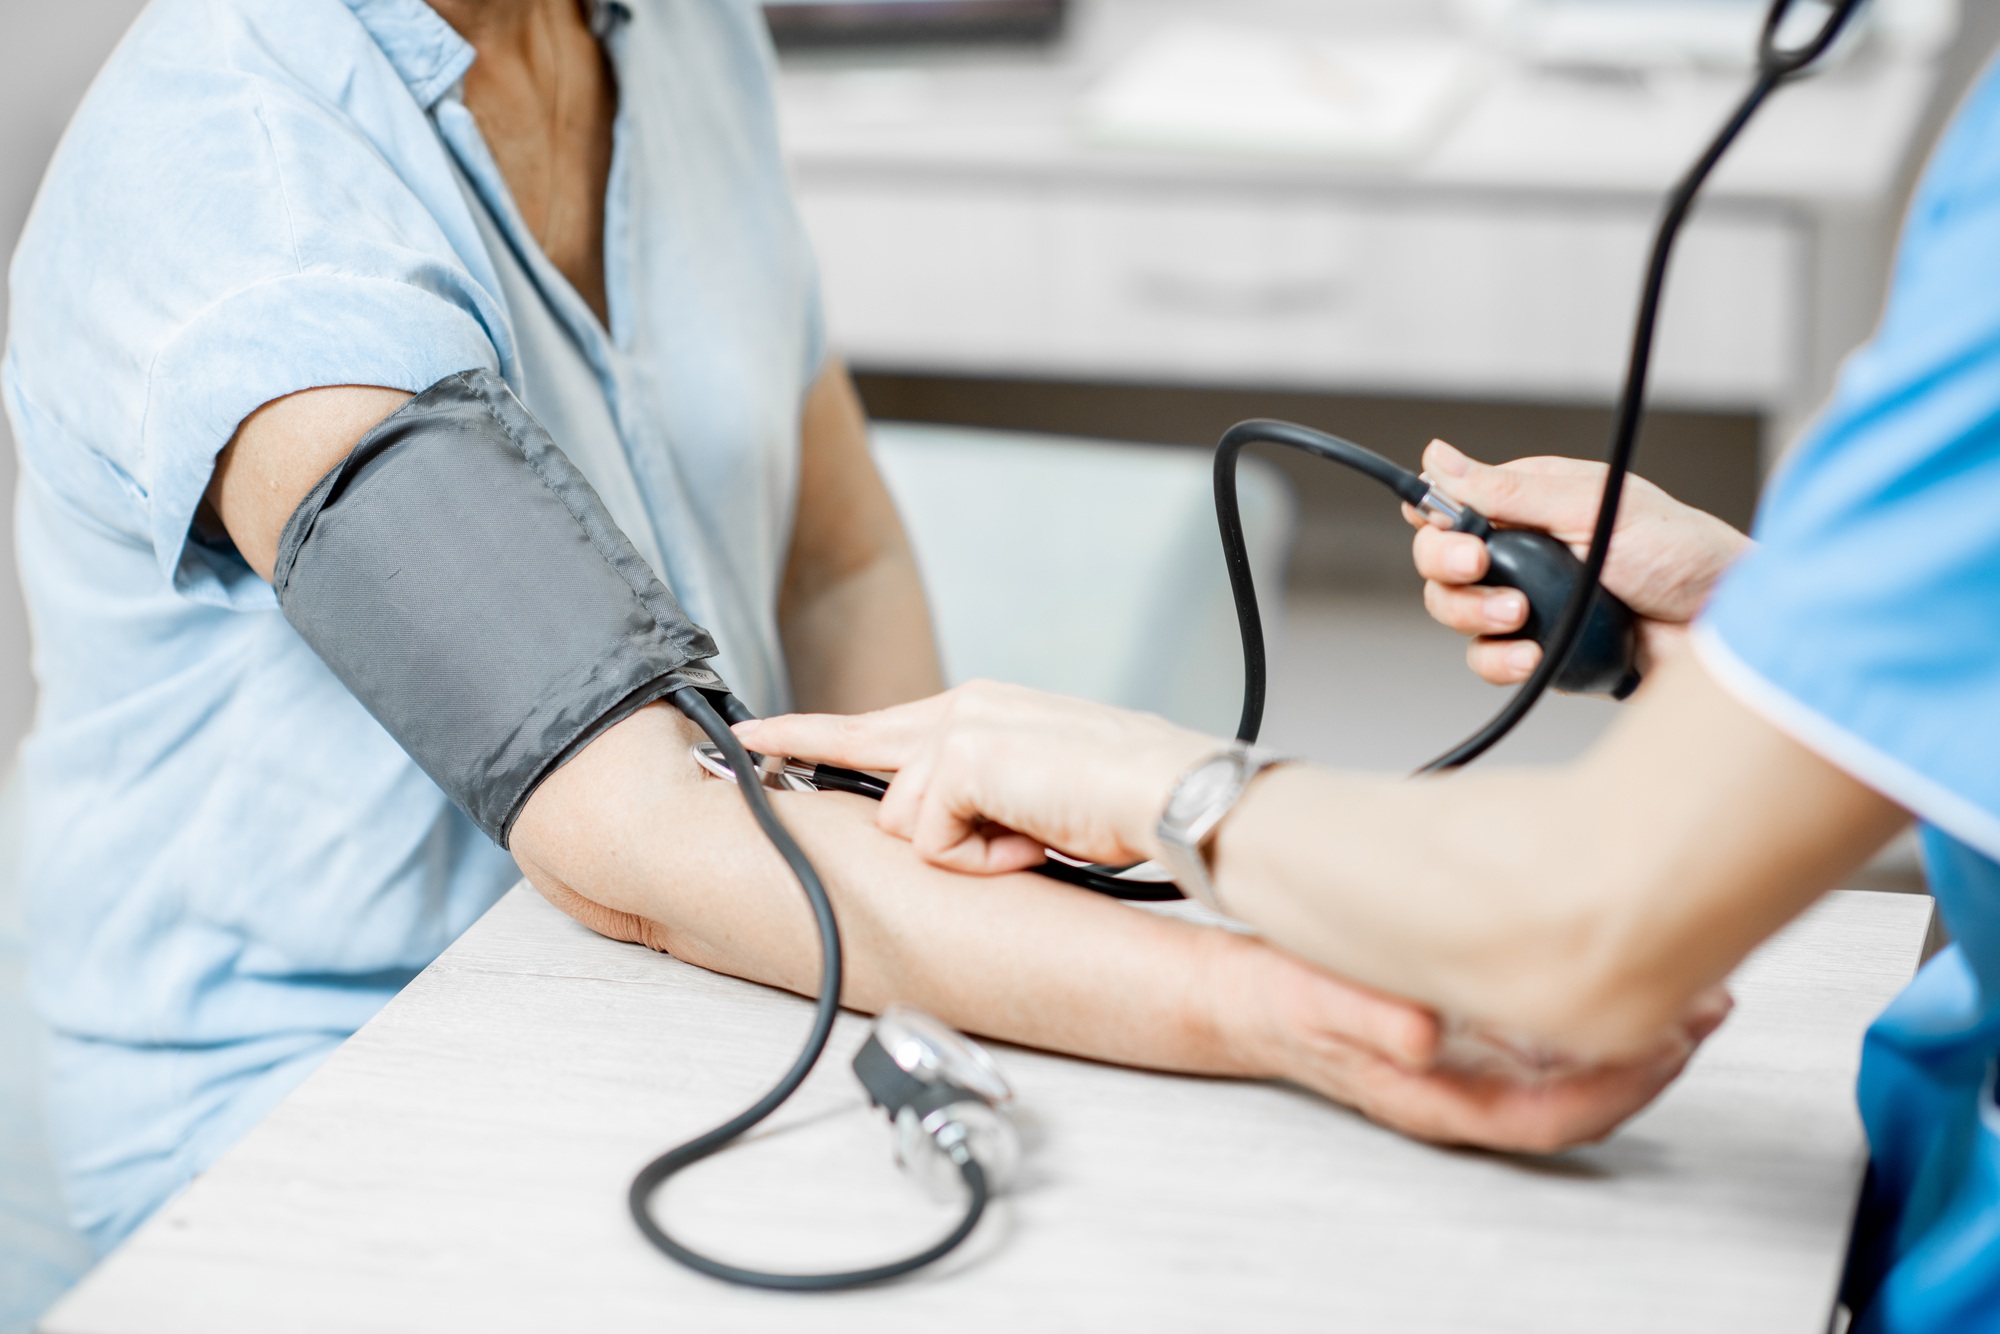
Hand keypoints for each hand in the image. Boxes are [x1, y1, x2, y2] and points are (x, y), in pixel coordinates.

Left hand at [734, 681, 1215, 873]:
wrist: (1180, 796)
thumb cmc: (1133, 801)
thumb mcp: (1044, 794)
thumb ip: (986, 800)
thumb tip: (946, 835)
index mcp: (987, 710)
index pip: (884, 724)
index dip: (816, 734)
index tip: (757, 736)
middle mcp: (968, 707)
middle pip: (859, 741)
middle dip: (799, 745)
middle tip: (741, 743)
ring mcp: (963, 728)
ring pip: (903, 819)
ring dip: (966, 851)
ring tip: (1034, 840)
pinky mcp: (962, 761)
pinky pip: (931, 841)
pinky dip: (982, 861)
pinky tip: (1033, 843)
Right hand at [1220, 928, 1733, 1152]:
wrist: (1248, 991)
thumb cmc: (1283, 1000)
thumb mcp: (1314, 999)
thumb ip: (1367, 1017)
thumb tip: (1424, 1036)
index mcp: (1439, 1097)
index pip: (1554, 1115)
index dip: (1620, 1089)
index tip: (1669, 1045)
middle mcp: (1471, 1086)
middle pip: (1586, 1095)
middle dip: (1655, 1057)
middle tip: (1709, 1003)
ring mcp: (1480, 1061)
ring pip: (1580, 1064)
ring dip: (1640, 1030)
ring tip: (1694, 983)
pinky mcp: (1480, 1028)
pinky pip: (1559, 1033)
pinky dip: (1603, 1006)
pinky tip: (1626, 967)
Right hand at [1404, 440, 1750, 685]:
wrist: (1725, 627)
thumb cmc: (1681, 553)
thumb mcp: (1592, 506)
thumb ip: (1511, 489)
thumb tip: (1439, 457)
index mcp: (1531, 504)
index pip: (1451, 505)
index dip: (1435, 520)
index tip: (1456, 532)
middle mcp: (1523, 552)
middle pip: (1439, 562)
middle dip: (1450, 569)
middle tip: (1480, 567)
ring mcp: (1530, 603)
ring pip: (1456, 612)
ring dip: (1475, 614)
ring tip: (1521, 615)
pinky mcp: (1542, 649)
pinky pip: (1489, 659)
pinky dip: (1500, 660)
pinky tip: (1533, 655)